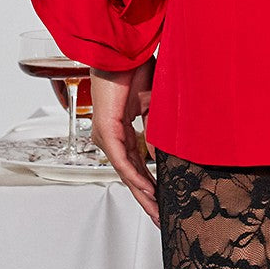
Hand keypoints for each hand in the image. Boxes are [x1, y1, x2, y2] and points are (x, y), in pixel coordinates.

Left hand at [88, 59, 158, 225]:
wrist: (123, 50)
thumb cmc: (134, 69)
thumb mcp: (151, 105)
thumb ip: (155, 130)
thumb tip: (163, 154)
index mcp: (120, 131)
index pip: (135, 165)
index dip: (149, 184)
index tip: (162, 201)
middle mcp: (110, 137)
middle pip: (129, 175)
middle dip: (146, 198)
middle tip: (160, 218)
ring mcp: (106, 135)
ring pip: (125, 172)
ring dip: (142, 193)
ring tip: (157, 211)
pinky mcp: (107, 130)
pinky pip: (122, 159)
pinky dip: (135, 175)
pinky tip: (148, 189)